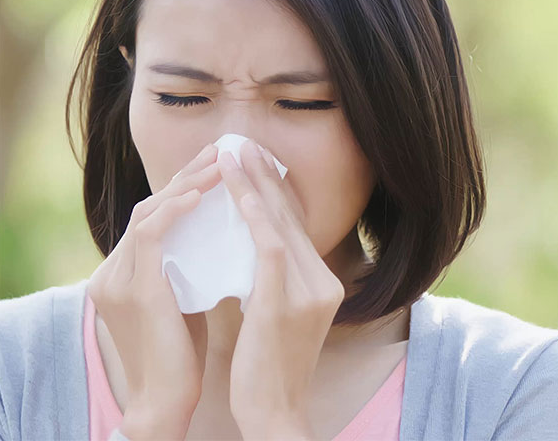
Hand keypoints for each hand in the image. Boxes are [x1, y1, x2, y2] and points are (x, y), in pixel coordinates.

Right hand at [87, 143, 221, 438]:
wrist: (165, 400)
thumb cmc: (181, 350)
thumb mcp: (182, 293)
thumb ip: (187, 260)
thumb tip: (222, 226)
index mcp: (126, 269)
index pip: (155, 213)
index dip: (185, 184)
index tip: (218, 163)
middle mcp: (114, 269)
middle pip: (150, 204)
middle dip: (188, 174)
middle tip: (221, 149)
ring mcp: (118, 278)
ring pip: (149, 212)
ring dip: (186, 184)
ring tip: (219, 163)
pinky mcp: (133, 289)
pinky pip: (150, 234)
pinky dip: (174, 210)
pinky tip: (200, 194)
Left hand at [217, 140, 345, 439]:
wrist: (273, 414)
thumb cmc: (264, 369)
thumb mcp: (271, 315)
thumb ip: (264, 279)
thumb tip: (235, 243)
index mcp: (323, 283)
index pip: (296, 226)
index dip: (274, 191)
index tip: (253, 163)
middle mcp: (324, 281)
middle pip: (291, 216)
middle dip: (265, 176)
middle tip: (242, 144)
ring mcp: (310, 290)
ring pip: (280, 222)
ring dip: (254, 184)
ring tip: (233, 153)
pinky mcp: (288, 300)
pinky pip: (270, 244)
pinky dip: (254, 211)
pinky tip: (237, 188)